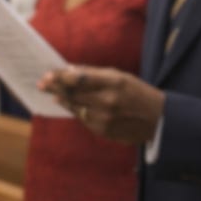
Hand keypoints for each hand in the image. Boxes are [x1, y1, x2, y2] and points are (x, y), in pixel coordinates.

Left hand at [38, 66, 164, 143]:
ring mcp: (104, 117)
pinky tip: (69, 104)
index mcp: (114, 82)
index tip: (48, 74)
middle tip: (42, 83)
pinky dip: (75, 109)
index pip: (79, 78)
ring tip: (52, 93)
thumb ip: (96, 74)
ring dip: (61, 99)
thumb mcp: (122, 78)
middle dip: (55, 87)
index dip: (61, 77)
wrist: (158, 120)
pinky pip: (82, 118)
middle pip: (72, 93)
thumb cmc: (138, 93)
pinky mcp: (101, 130)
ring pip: (74, 106)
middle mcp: (107, 100)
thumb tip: (70, 71)